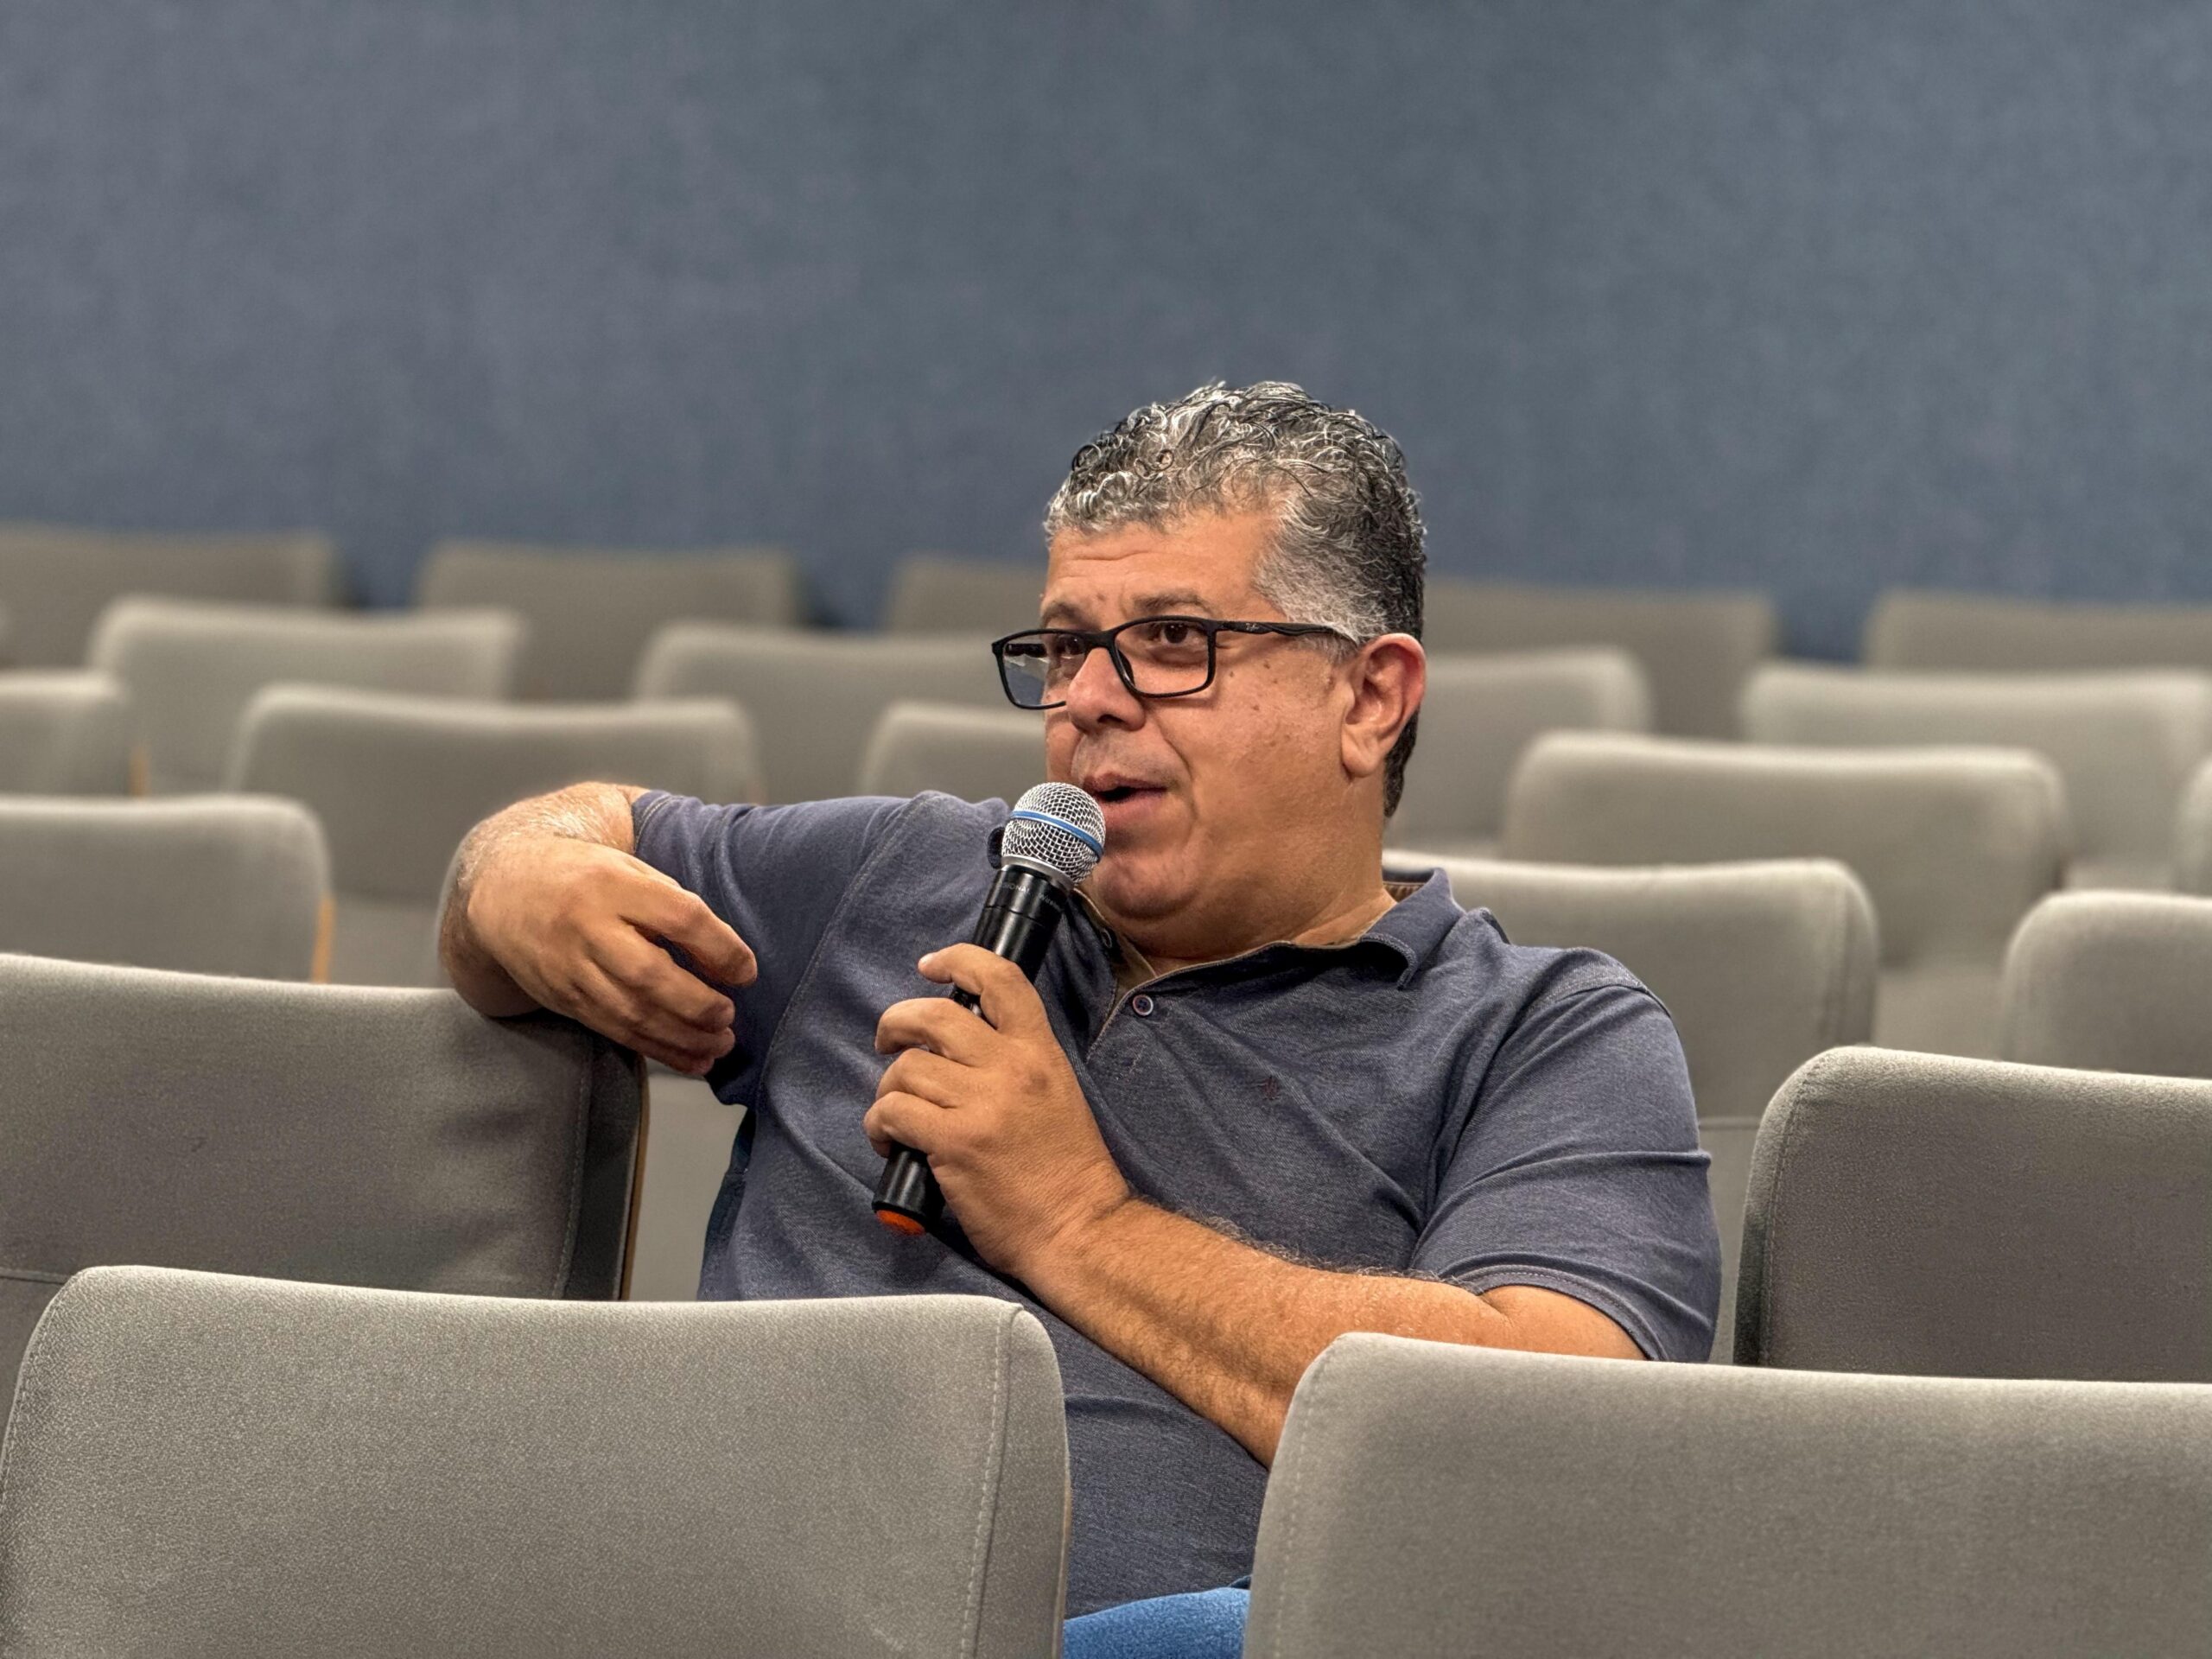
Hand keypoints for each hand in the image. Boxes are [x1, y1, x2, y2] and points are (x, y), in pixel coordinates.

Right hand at [465, 836, 755, 1073]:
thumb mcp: (630, 870)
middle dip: (697, 1003)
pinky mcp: (564, 999)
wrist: (507, 893)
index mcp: (614, 885)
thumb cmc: (588, 878)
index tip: (746, 971)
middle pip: (649, 974)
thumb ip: (673, 905)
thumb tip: (726, 957)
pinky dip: (658, 1049)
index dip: (720, 948)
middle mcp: (589, 927)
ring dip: (682, 1037)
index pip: (679, 917)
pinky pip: (615, 1031)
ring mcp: (571, 968)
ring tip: (720, 1044)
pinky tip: (692, 1058)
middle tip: (728, 1015)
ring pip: (631, 1013)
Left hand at [867, 945, 1129, 1274]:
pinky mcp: (954, 1142)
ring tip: (895, 1115)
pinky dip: (879, 1125)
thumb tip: (956, 1050)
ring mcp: (982, 1104)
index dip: (958, 960)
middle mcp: (1012, 1068)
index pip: (1001, 980)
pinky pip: (893, 1111)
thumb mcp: (1057, 1095)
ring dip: (888, 1089)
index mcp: (1041, 1053)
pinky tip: (889, 1142)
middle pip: (935, 1016)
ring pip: (906, 1067)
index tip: (931, 966)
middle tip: (888, 1041)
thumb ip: (1014, 1065)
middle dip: (897, 1022)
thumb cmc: (1066, 1173)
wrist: (1078, 1230)